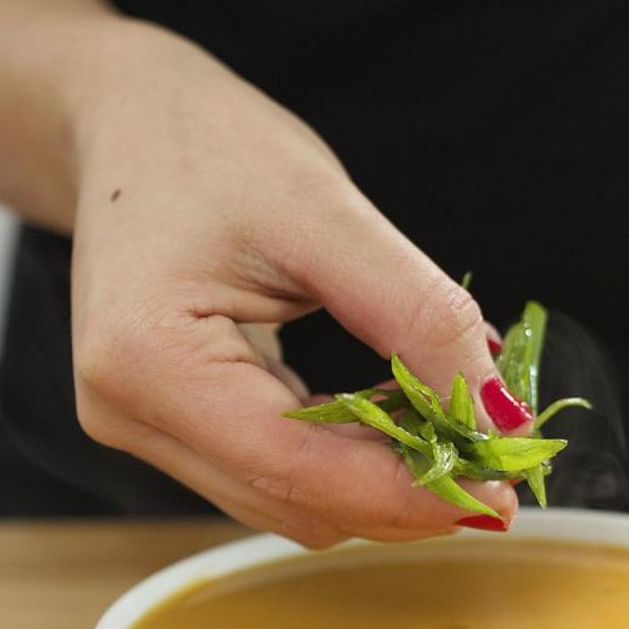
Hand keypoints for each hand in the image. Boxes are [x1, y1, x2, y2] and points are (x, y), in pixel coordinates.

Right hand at [66, 24, 523, 545]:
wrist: (128, 126)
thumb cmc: (211, 147)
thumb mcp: (327, 212)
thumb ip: (417, 315)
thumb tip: (499, 414)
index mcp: (147, 359)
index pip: (295, 467)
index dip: (407, 493)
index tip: (500, 491)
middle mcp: (127, 414)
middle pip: (295, 502)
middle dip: (404, 490)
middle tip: (496, 457)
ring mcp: (141, 429)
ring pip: (290, 501)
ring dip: (381, 480)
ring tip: (452, 425)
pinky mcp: (168, 429)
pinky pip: (276, 473)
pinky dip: (348, 458)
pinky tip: (397, 414)